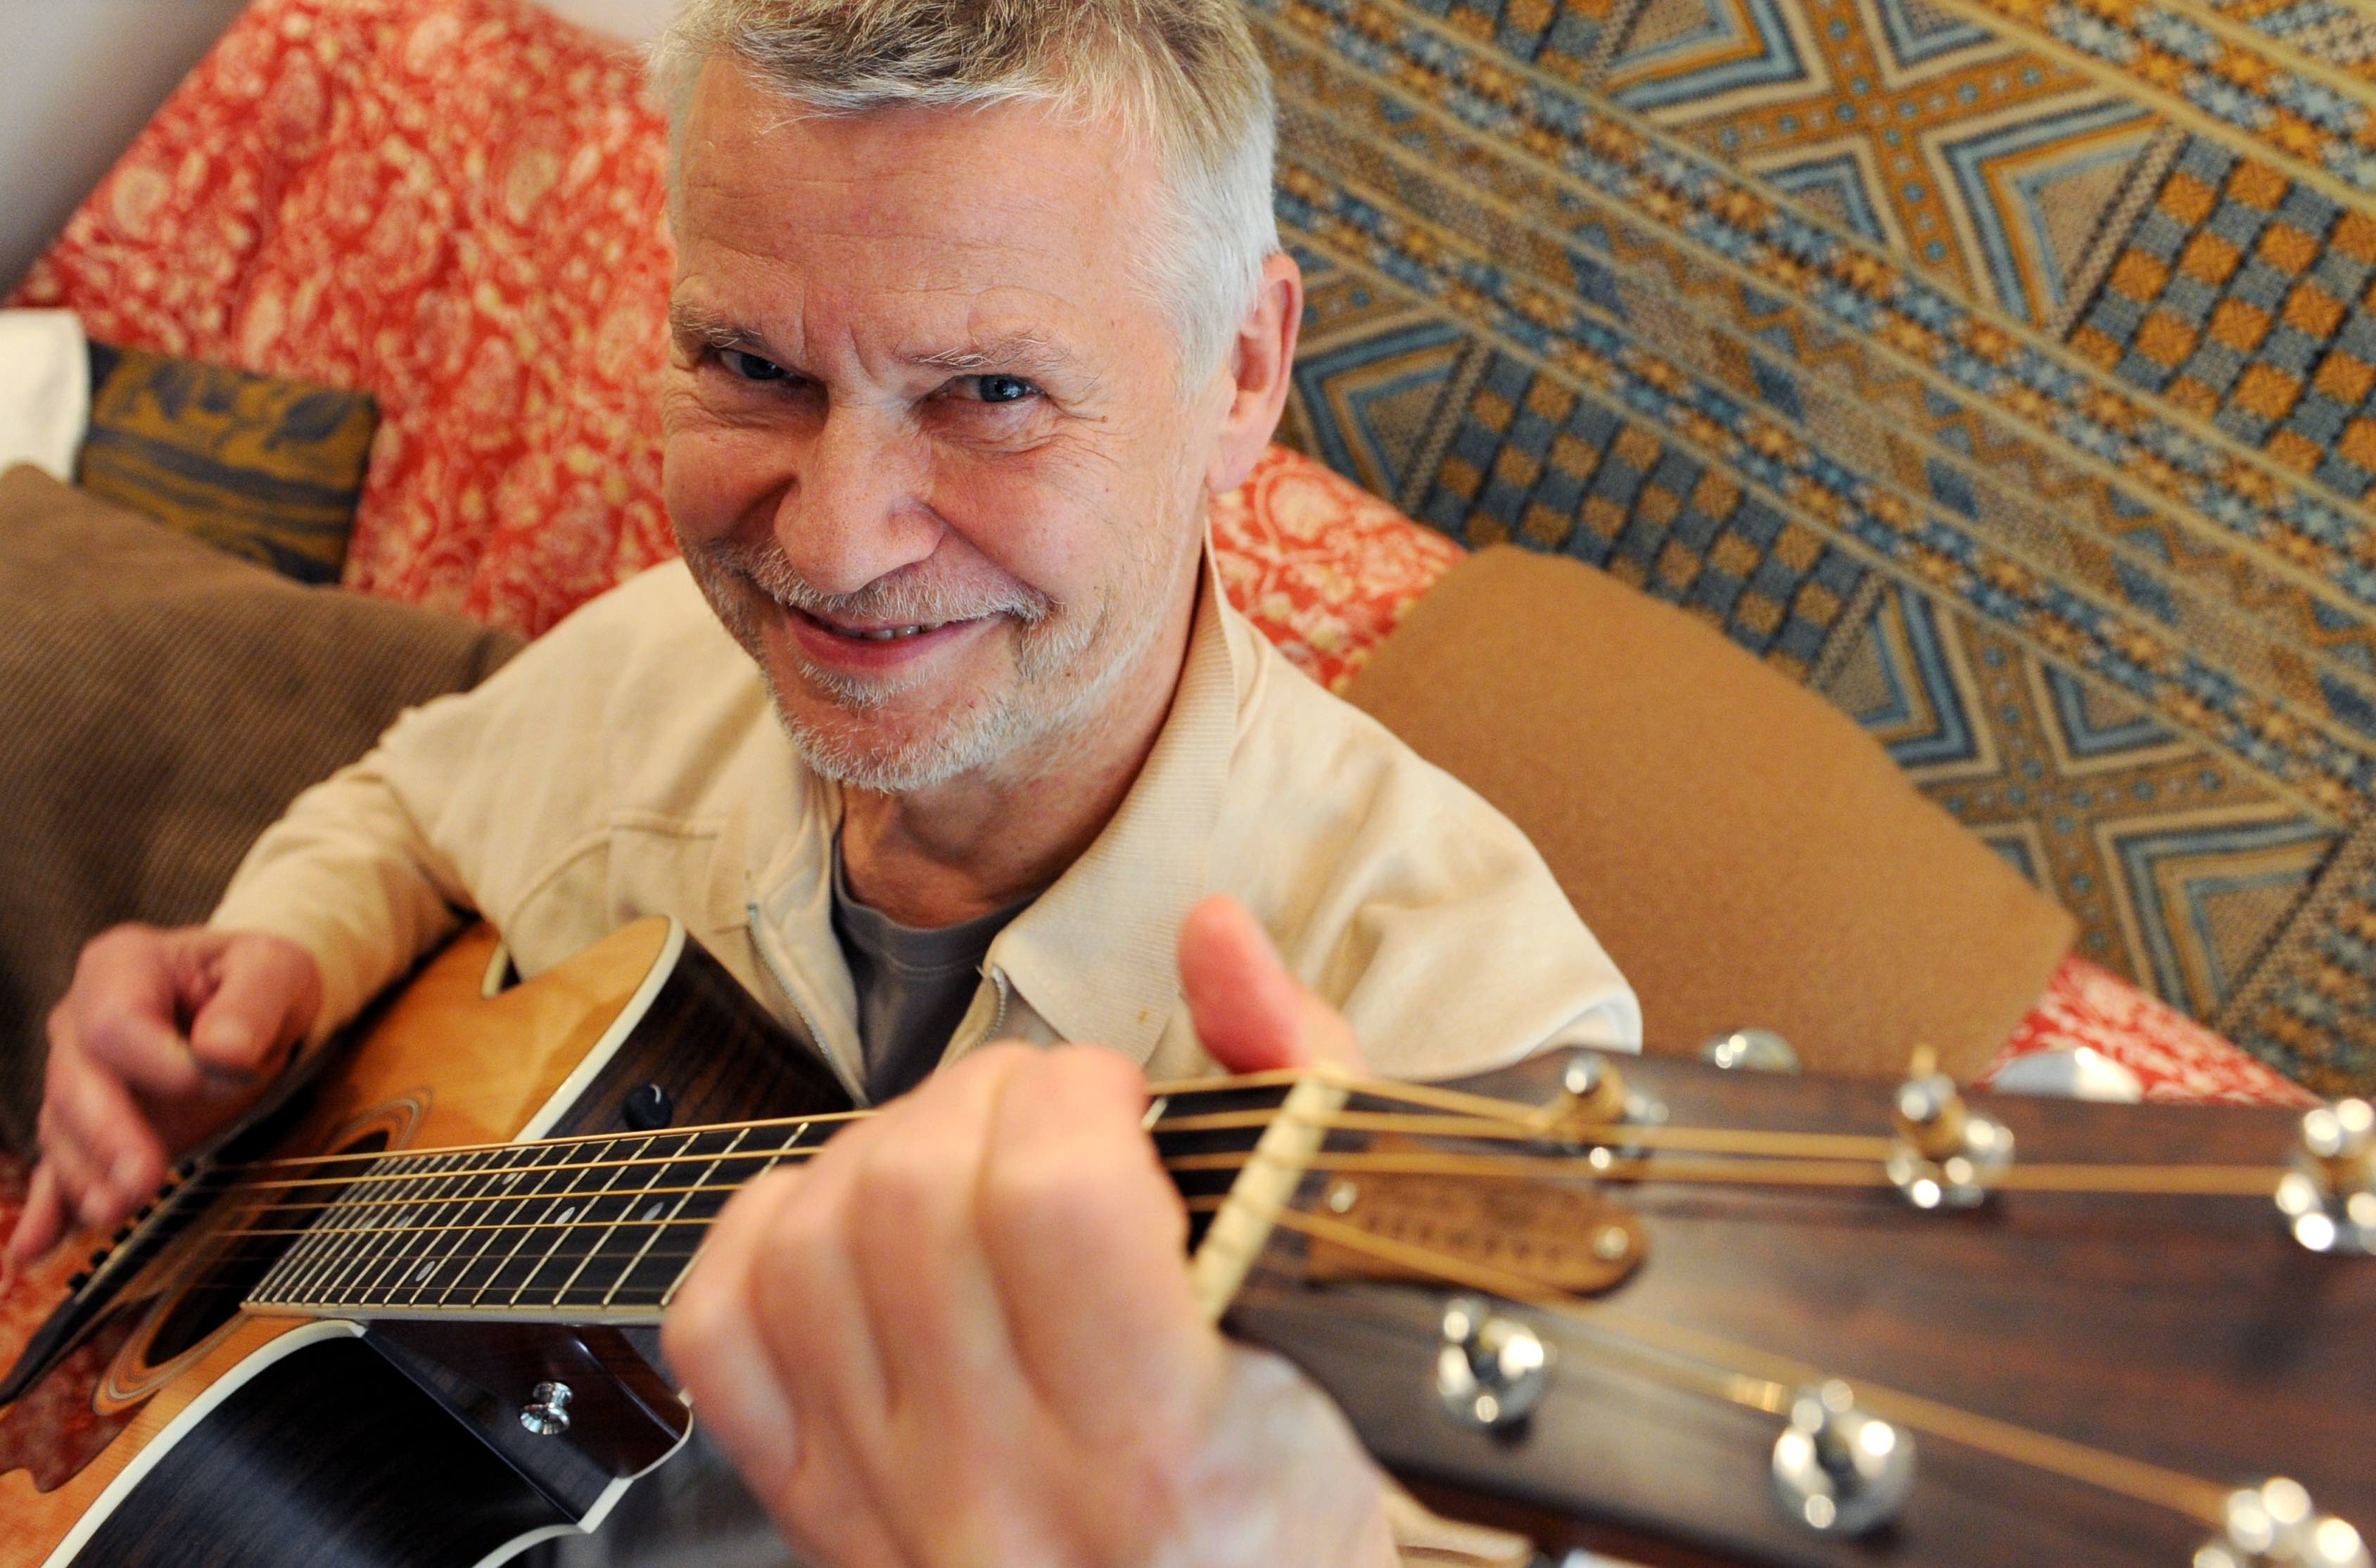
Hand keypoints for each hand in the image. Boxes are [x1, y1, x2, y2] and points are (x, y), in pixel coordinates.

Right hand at [7, 925, 321, 1267]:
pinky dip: (52, 1208)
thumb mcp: (275, 969)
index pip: (117, 1021)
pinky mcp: (91, 1126)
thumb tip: (225, 1051)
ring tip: (117, 1213)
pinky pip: (60, 1166)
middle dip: (108, 1136)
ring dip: (87, 1177)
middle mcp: (80, 1019)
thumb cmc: (257, 978)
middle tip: (142, 1179)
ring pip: (66, 1129)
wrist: (248, 1000)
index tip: (221, 1077)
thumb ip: (252, 1003)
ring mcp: (77, 1074)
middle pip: (76, 1081)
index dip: (160, 1059)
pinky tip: (34, 1248)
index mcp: (122, 966)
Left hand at [662, 895, 1397, 1566]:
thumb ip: (1293, 1097)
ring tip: (969, 1165)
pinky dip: (766, 1238)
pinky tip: (851, 1227)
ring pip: (807, 1249)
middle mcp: (1007, 1492)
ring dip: (882, 1151)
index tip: (1121, 1105)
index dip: (1077, 1096)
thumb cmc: (1285, 1496)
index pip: (1053, 1197)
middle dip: (985, 1099)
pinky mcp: (818, 1513)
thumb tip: (1215, 934)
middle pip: (914, 1199)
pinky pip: (720, 1336)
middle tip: (1053, 1122)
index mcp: (1164, 1450)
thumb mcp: (1337, 1309)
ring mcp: (891, 1507)